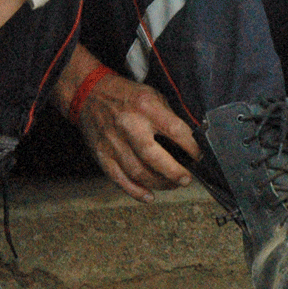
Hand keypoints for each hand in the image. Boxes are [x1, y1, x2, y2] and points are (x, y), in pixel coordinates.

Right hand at [74, 73, 197, 202]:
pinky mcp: (102, 154)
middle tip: (186, 178)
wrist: (89, 93)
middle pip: (154, 157)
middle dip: (174, 172)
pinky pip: (120, 179)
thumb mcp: (152, 95)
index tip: (199, 156)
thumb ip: (168, 117)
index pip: (175, 131)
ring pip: (138, 173)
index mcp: (145, 107)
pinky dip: (136, 191)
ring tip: (172, 184)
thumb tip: (189, 141)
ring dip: (159, 184)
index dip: (191, 147)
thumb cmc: (124, 94)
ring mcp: (113, 142)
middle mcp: (129, 125)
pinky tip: (150, 196)